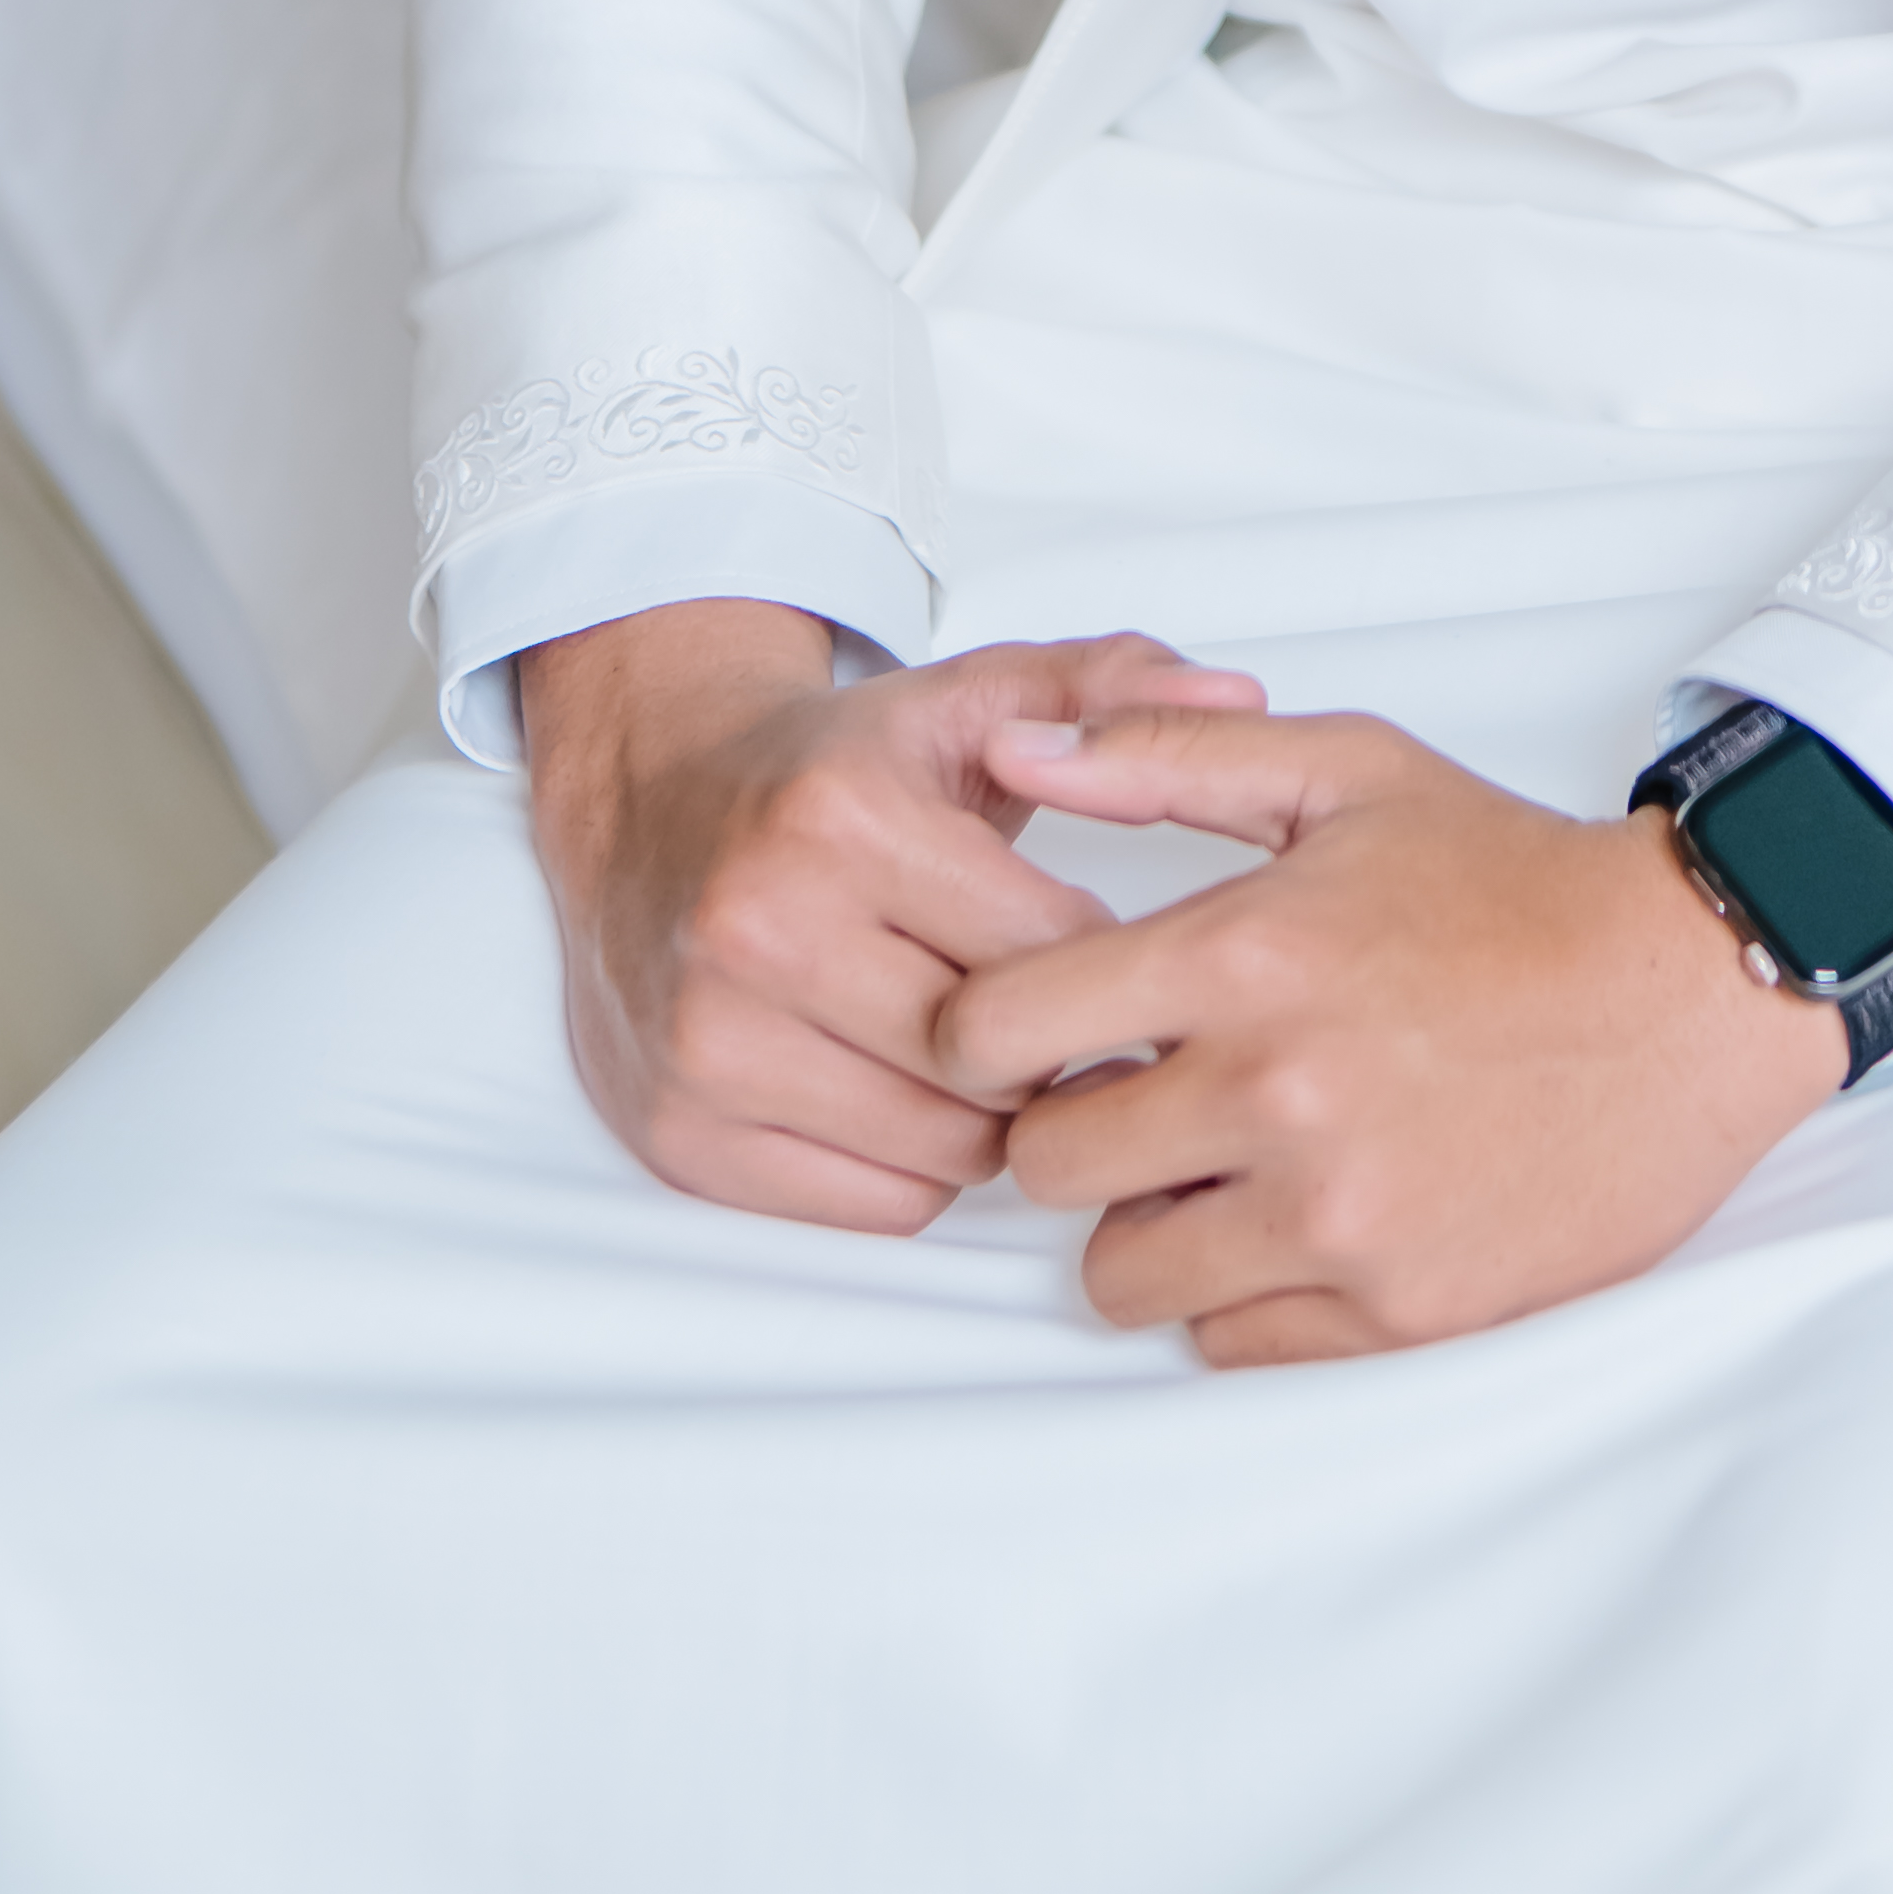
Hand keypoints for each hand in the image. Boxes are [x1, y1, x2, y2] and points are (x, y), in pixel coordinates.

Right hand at [518, 598, 1265, 1234]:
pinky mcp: (677, 1132)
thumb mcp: (968, 698)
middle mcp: (758, 928)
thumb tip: (1243, 689)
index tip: (1109, 957)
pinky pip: (870, 1205)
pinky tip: (906, 1091)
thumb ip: (1108, 692)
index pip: (1045, 953)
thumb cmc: (834, 768)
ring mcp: (706, 1040)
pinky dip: (914, 1168)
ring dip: (988, 1119)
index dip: (1101, 965)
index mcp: (842, 817)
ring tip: (980, 1050)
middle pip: (991, 1063)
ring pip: (939, 1149)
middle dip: (1048, 1049)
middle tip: (1056, 1018)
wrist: (650, 804)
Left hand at [943, 699, 1849, 1365]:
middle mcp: (1276, 1095)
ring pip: (1119, 1275)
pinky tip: (1299, 1209)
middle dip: (1070, 1124)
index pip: (996, 1030)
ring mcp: (1336, 1217)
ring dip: (1150, 1219)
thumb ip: (1162, 755)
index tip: (1030, 1024)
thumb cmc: (1512, 878)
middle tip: (1142, 1088)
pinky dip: (1240, 1288)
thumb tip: (1017, 750)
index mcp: (1246, 953)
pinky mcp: (1395, 1310)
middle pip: (1043, 1167)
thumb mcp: (1343, 773)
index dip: (988, 1028)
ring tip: (1223, 1157)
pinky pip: (1226, 1341)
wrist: (1689, 993)